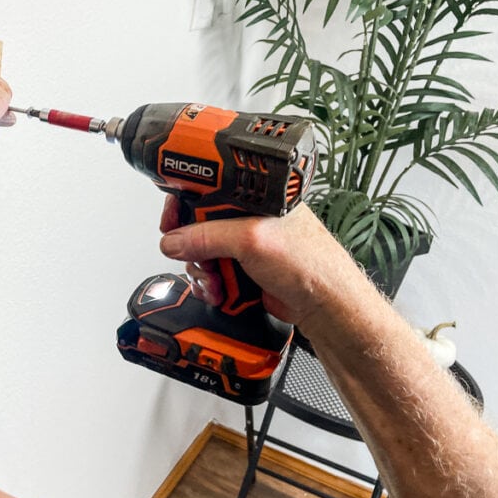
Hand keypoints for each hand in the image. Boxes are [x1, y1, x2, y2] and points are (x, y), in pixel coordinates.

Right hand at [159, 201, 371, 332]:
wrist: (325, 307)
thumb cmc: (310, 264)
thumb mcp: (251, 240)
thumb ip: (207, 237)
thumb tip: (174, 241)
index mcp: (256, 197)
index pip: (208, 190)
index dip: (185, 202)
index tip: (172, 218)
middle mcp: (250, 218)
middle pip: (199, 224)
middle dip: (193, 245)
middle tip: (195, 254)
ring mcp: (246, 246)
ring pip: (202, 252)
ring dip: (202, 270)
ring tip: (216, 279)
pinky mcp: (244, 270)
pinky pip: (213, 272)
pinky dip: (210, 283)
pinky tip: (220, 290)